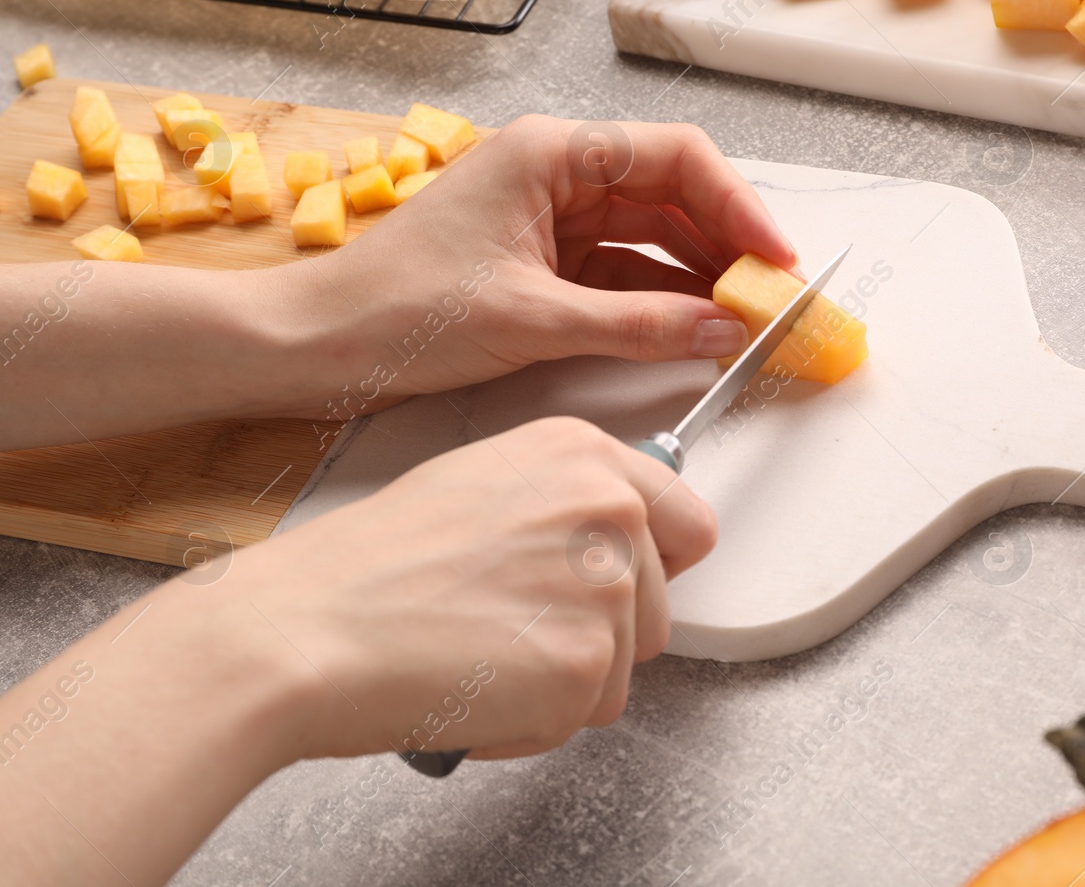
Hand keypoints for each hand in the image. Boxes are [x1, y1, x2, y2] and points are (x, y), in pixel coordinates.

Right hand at [217, 415, 715, 760]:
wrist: (303, 628)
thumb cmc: (366, 567)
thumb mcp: (480, 487)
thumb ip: (563, 506)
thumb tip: (610, 545)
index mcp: (582, 453)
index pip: (687, 524)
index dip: (654, 568)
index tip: (615, 586)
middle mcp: (609, 507)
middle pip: (659, 608)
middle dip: (595, 635)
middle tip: (506, 628)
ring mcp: (604, 584)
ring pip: (623, 669)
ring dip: (560, 682)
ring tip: (479, 653)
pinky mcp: (585, 662)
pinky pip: (582, 717)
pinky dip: (531, 723)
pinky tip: (472, 686)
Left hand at [280, 116, 798, 416]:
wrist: (315, 347)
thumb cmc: (396, 310)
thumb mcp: (531, 319)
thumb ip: (638, 324)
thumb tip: (721, 331)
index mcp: (550, 154)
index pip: (675, 158)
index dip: (738, 205)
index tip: (774, 257)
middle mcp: (557, 175)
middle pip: (672, 196)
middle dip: (727, 245)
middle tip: (772, 297)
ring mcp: (551, 221)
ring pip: (652, 239)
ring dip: (699, 278)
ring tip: (746, 319)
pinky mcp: (543, 266)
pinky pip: (623, 275)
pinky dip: (661, 303)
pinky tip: (696, 330)